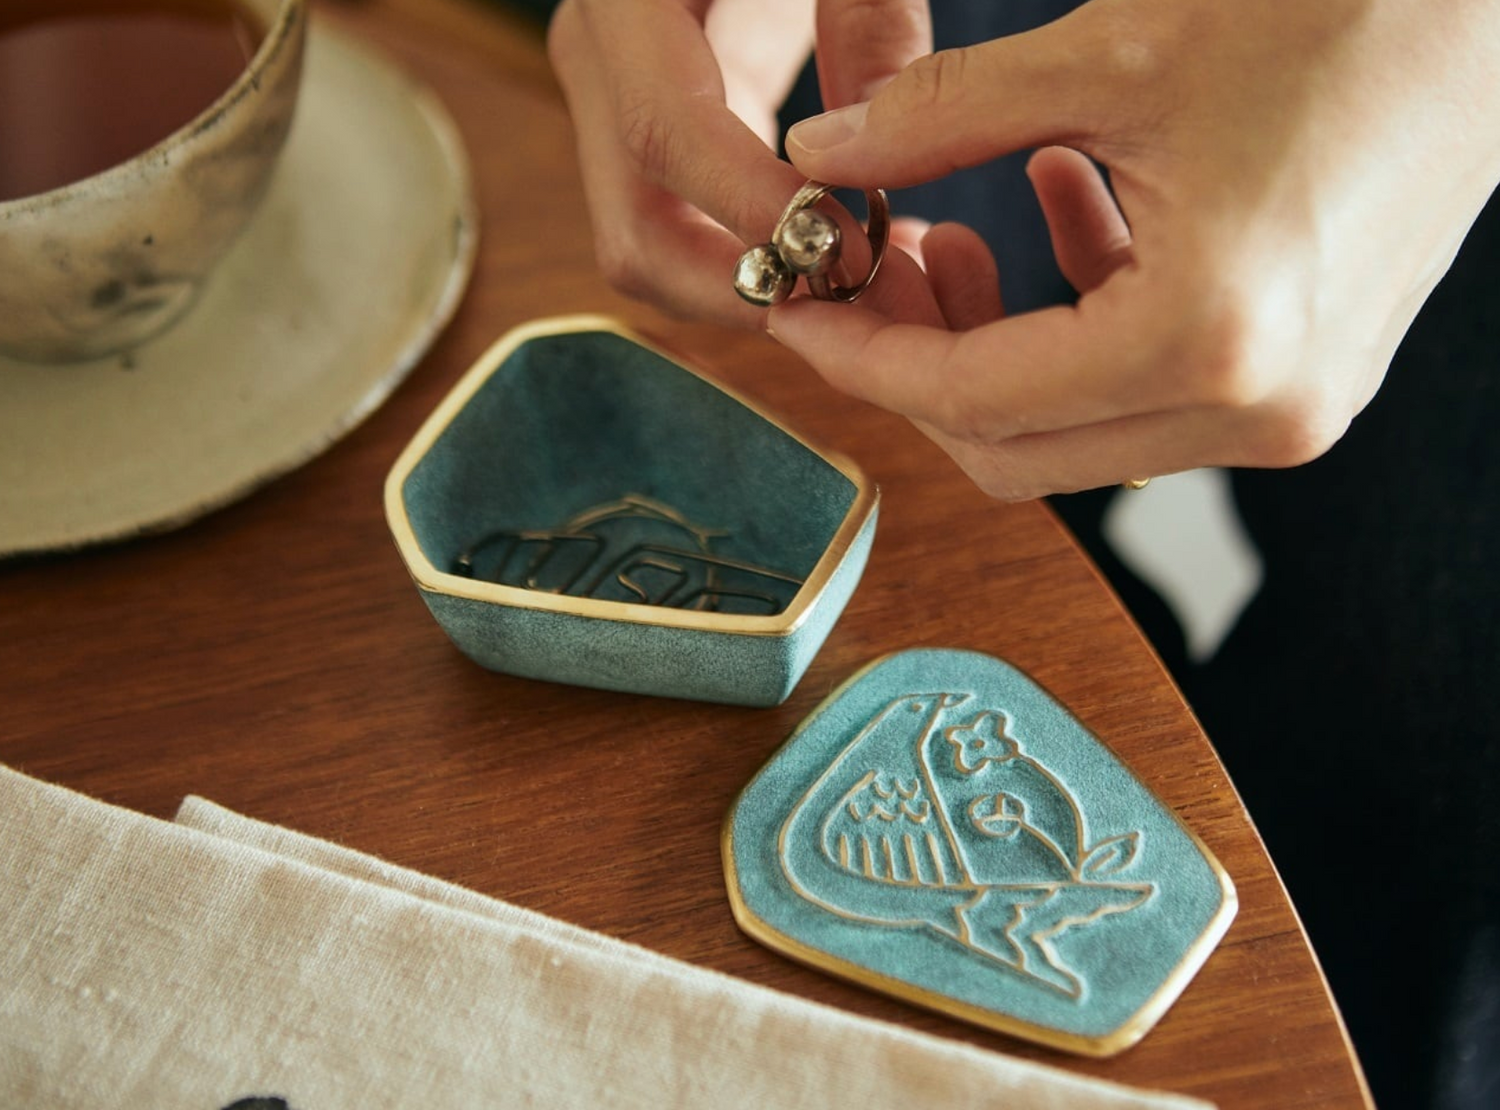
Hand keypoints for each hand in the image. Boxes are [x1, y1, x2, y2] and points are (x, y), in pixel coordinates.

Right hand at [547, 0, 937, 327]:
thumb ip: (863, 13)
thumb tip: (871, 149)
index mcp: (624, 1)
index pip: (665, 136)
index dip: (752, 210)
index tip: (849, 248)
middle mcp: (601, 64)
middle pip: (636, 235)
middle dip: (748, 290)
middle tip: (862, 300)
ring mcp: (620, 103)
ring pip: (658, 252)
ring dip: (763, 290)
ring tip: (873, 283)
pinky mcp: (658, 125)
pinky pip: (694, 227)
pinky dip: (768, 258)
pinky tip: (856, 250)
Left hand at [769, 0, 1499, 498]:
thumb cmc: (1338, 3)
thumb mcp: (1112, 53)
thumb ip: (941, 115)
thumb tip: (821, 151)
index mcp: (1209, 338)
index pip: (977, 398)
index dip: (867, 358)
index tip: (799, 312)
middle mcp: (1257, 407)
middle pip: (1017, 447)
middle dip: (920, 366)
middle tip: (872, 271)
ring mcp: (1290, 407)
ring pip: (1077, 429)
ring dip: (996, 348)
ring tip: (953, 233)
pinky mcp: (1306, 379)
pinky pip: (1148, 390)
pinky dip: (1082, 322)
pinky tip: (1065, 208)